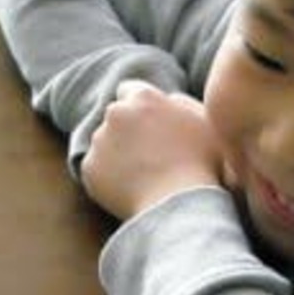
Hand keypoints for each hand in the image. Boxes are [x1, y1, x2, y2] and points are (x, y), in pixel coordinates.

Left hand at [82, 79, 224, 219]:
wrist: (180, 204)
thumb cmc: (201, 164)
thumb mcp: (204, 122)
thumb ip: (180, 103)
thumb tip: (167, 99)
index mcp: (144, 97)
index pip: (130, 90)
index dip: (139, 108)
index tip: (147, 123)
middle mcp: (116, 113)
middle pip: (116, 117)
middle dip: (126, 130)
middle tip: (146, 155)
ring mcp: (99, 141)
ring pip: (104, 144)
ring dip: (116, 154)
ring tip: (142, 177)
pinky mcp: (89, 169)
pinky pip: (96, 171)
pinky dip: (107, 179)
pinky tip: (129, 191)